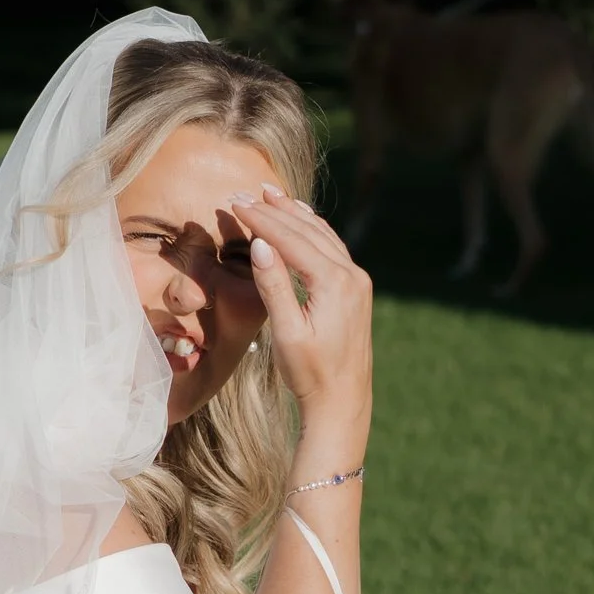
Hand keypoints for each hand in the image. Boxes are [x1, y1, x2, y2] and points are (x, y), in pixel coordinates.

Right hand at [243, 187, 371, 447]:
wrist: (342, 401)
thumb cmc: (310, 373)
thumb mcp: (286, 332)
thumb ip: (274, 286)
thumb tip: (261, 245)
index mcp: (334, 283)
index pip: (291, 239)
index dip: (261, 220)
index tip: (235, 202)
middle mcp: (352, 275)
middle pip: (307, 231)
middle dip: (275, 210)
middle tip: (245, 192)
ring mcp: (357, 281)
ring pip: (323, 235)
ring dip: (295, 214)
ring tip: (271, 194)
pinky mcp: (356, 289)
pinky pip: (333, 248)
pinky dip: (313, 229)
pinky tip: (302, 219)